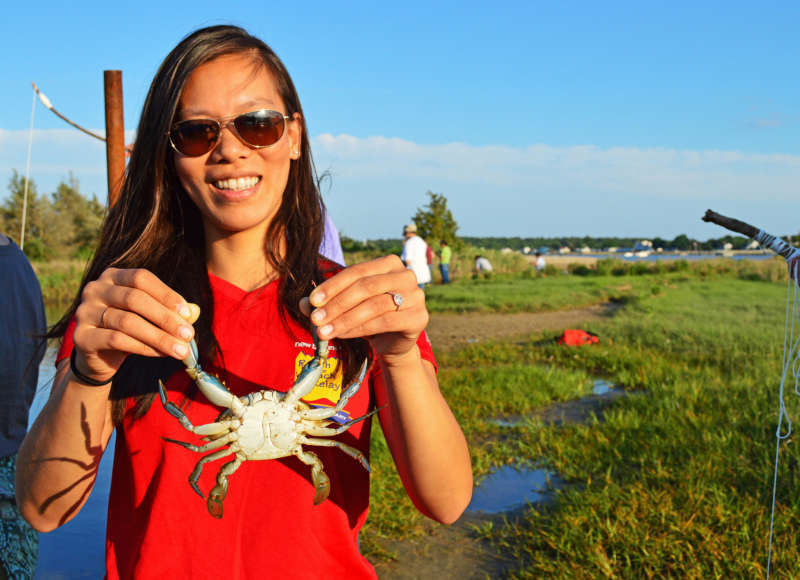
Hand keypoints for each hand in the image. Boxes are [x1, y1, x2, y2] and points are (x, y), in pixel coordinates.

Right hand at [71, 268, 195, 382]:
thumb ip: (171, 311)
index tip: (187, 313)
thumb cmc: (131, 329)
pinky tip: (161, 354)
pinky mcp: (81, 336)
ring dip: (159, 337)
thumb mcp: (151, 316)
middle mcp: (94, 289)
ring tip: (181, 349)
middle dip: (165, 318)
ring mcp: (84, 312)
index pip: (141, 278)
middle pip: (134, 299)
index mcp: (113, 276)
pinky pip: (116, 340)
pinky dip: (143, 347)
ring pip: (127, 322)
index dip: (166, 294)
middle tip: (188, 334)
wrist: (100, 357)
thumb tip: (194, 312)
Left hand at [301, 255, 427, 359]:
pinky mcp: (419, 317)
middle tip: (315, 319)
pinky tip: (341, 335)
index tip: (311, 301)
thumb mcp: (346, 306)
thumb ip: (326, 302)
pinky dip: (360, 329)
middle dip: (337, 304)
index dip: (333, 286)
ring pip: (374, 306)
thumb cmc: (368, 317)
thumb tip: (301, 303)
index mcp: (389, 263)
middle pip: (366, 287)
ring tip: (323, 331)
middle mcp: (406, 275)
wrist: (393, 342)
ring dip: (345, 319)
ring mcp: (416, 295)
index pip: (357, 271)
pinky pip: (385, 322)